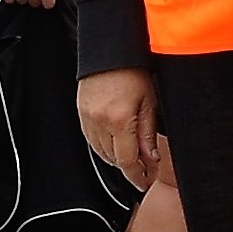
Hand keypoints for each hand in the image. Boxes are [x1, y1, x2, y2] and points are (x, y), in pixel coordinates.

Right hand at [79, 69, 164, 188]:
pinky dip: (102, 147)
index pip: (127, 161)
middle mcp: (100, 122)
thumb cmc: (132, 70)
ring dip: (116, 158)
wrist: (109, 50)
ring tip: (131, 156)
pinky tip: (114, 143)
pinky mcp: (81, 113)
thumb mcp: (149, 101)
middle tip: (143, 168)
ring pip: (100, 152)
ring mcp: (87, 118)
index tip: (145, 181)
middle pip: (113, 159)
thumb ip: (148, 133)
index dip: (137, 176)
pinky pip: (90, 140)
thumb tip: (151, 158)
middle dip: (129, 167)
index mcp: (120, 120)